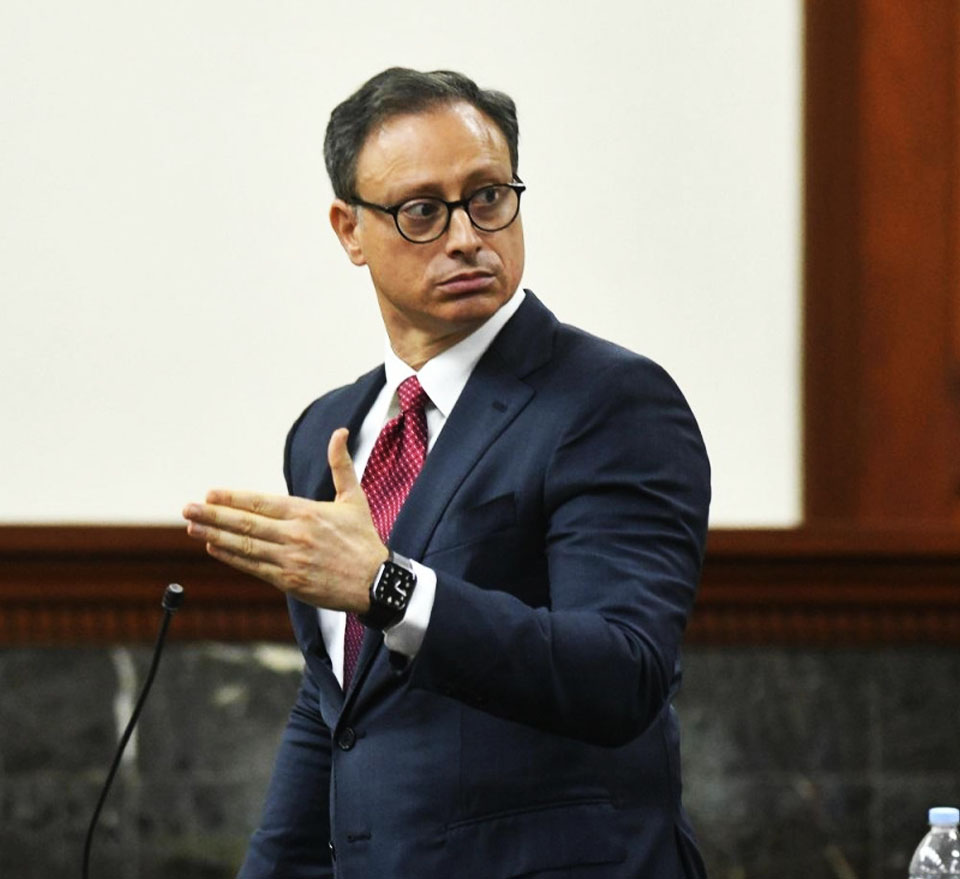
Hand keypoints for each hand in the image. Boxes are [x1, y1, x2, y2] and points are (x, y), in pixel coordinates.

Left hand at [182, 428, 387, 611]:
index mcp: (307, 512)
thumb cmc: (363, 539)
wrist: (375, 581)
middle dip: (213, 516)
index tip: (210, 494)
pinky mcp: (289, 580)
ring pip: (245, 546)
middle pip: (246, 524)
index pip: (261, 503)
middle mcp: (295, 535)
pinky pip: (254, 567)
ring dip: (215, 536)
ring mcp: (290, 559)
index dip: (233, 499)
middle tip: (188, 509)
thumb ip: (341, 465)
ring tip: (193, 527)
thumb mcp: (354, 498)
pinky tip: (215, 548)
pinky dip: (232, 557)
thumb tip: (340, 432)